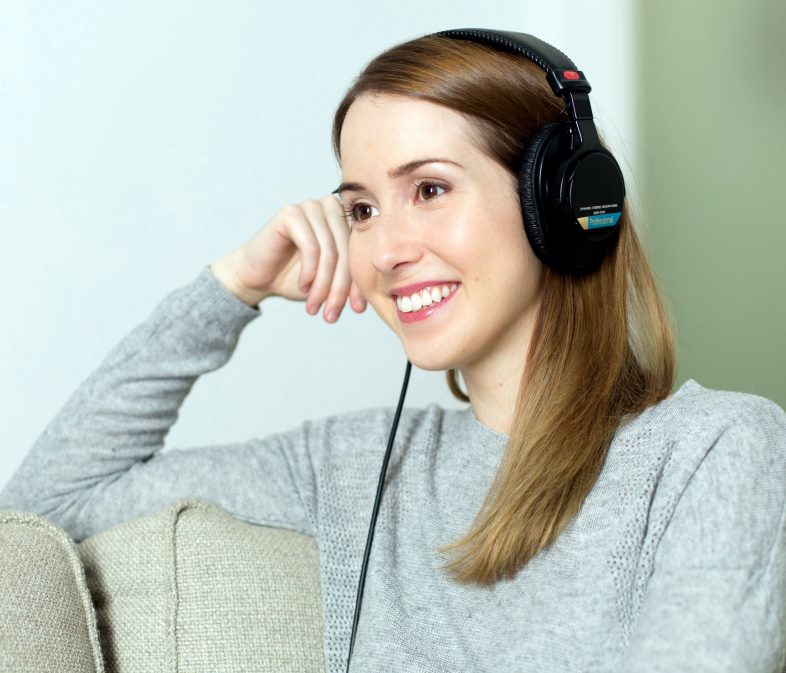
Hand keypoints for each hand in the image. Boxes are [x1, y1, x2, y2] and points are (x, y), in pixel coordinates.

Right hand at [210, 195, 366, 321]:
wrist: (257, 278)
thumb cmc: (296, 279)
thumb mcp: (332, 282)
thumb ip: (353, 280)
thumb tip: (378, 293)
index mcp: (345, 220)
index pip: (361, 252)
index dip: (360, 283)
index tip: (357, 310)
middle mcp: (330, 208)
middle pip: (347, 251)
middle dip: (341, 288)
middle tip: (332, 314)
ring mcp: (310, 207)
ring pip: (330, 251)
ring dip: (323, 285)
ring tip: (315, 306)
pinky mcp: (290, 214)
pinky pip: (311, 246)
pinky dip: (309, 272)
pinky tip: (303, 287)